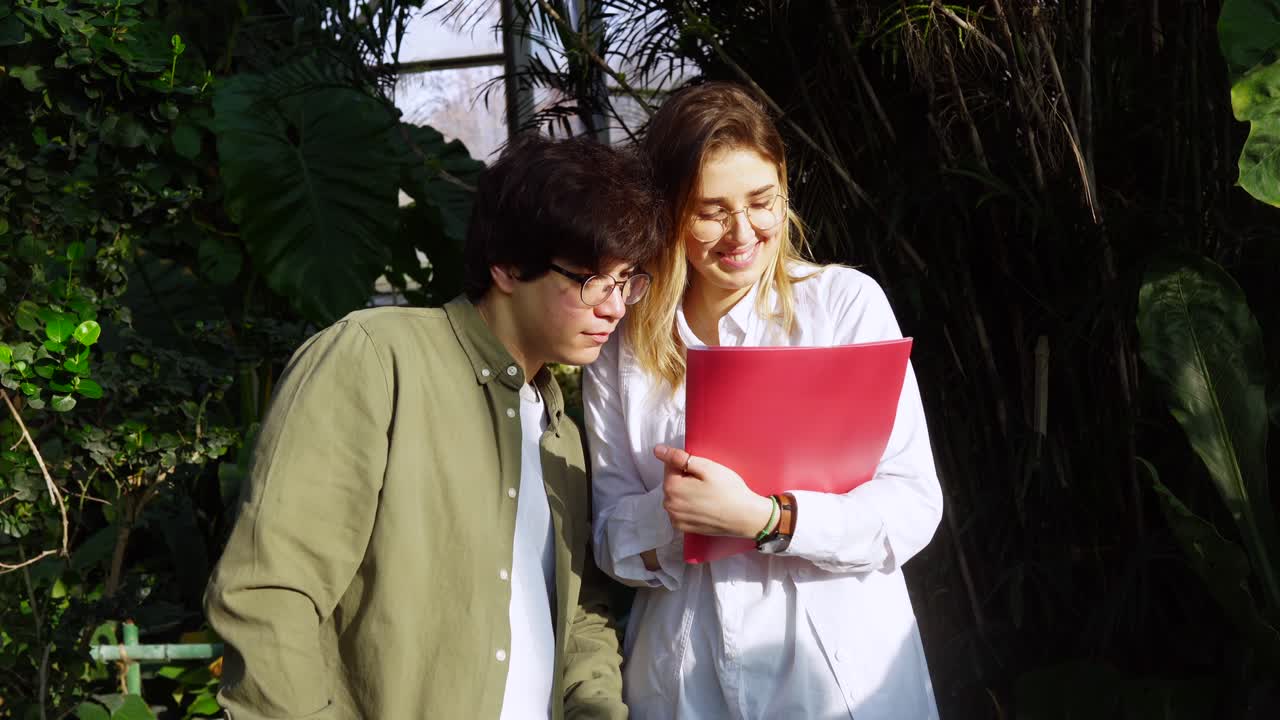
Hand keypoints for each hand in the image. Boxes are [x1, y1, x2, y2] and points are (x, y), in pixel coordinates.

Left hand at [653, 444, 773, 538]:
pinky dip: (687, 506)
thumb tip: (657, 450)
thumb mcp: (707, 467)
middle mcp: (668, 504)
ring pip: (675, 496)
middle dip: (685, 479)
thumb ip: (679, 458)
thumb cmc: (729, 490)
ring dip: (686, 492)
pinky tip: (703, 506)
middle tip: (707, 483)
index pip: (670, 465)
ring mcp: (675, 518)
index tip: (703, 472)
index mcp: (672, 487)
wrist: (744, 517)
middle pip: (672, 482)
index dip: (687, 465)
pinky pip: (679, 510)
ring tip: (707, 495)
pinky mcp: (683, 527)